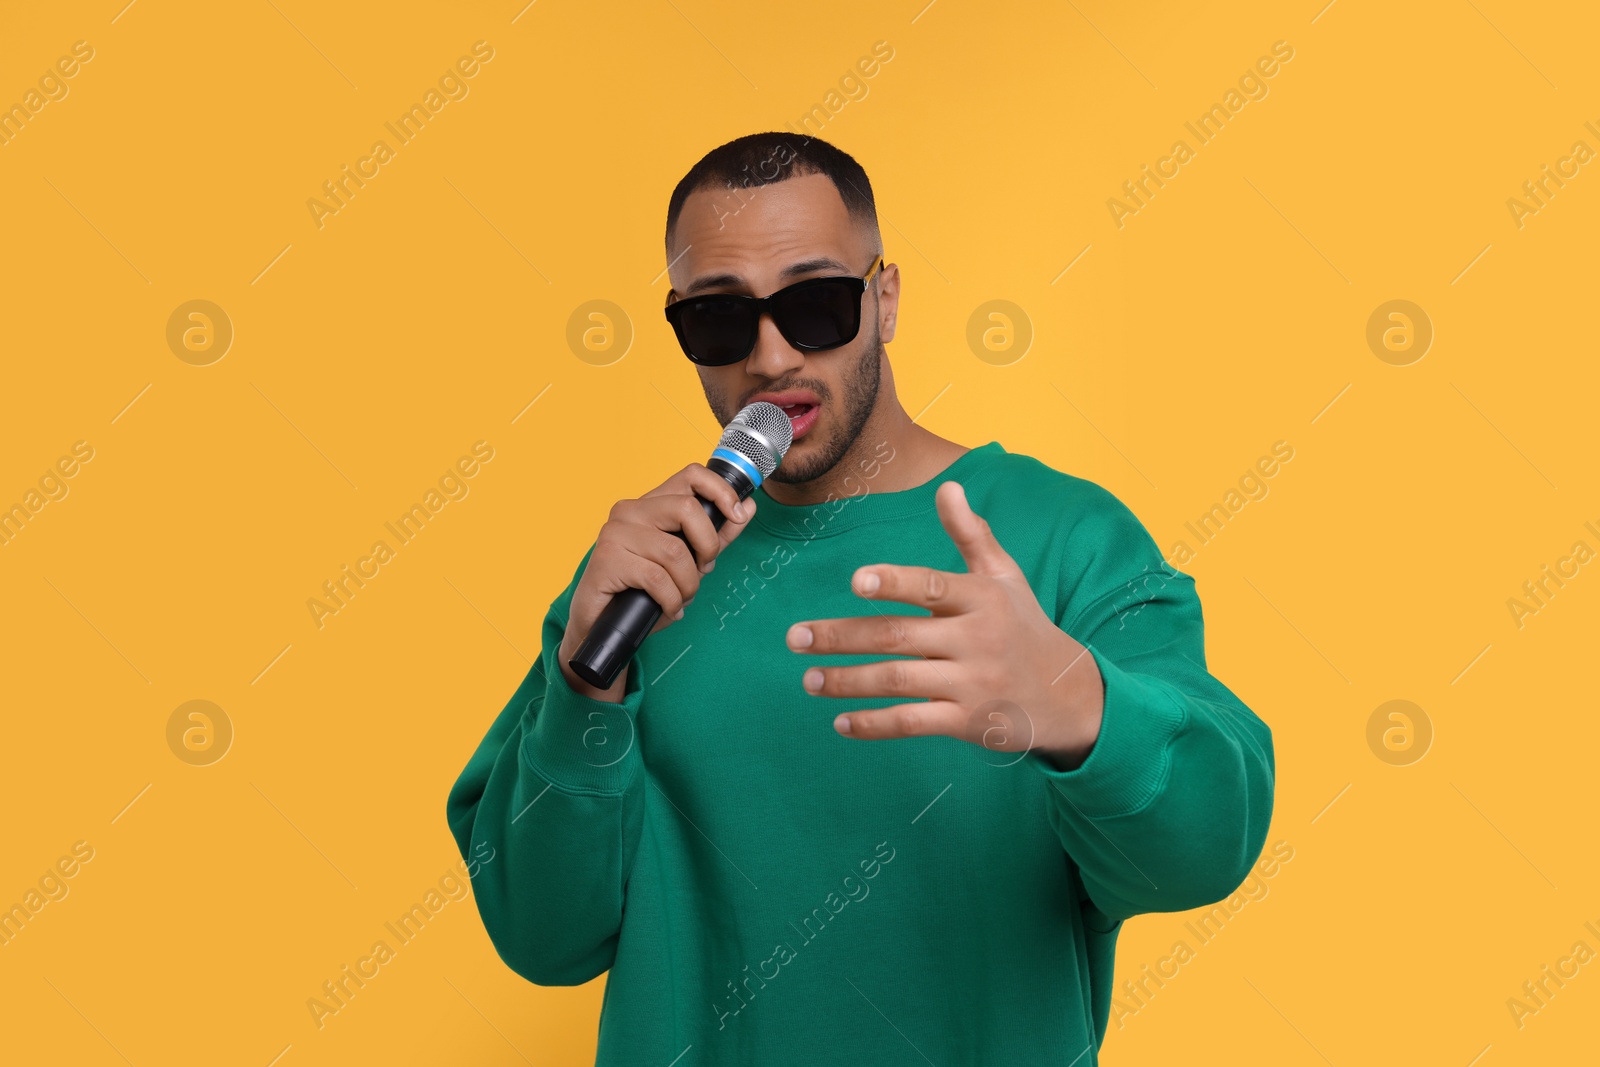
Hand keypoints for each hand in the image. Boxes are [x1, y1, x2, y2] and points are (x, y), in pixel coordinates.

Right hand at [558, 463, 754, 700]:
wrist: (602, 624)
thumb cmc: (644, 590)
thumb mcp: (689, 561)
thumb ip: (716, 534)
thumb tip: (748, 506)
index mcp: (650, 504)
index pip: (691, 475)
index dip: (721, 491)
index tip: (738, 513)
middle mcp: (630, 510)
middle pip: (687, 509)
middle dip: (707, 546)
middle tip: (703, 569)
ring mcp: (615, 532)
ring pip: (675, 552)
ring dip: (688, 585)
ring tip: (680, 598)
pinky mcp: (606, 559)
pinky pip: (656, 578)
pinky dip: (671, 600)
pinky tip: (667, 608)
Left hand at [785, 480, 1104, 769]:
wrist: (1068, 695)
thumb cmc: (1023, 626)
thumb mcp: (1005, 577)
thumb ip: (970, 534)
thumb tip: (947, 486)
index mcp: (981, 598)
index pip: (932, 587)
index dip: (895, 583)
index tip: (856, 581)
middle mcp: (976, 640)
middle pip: (898, 636)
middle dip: (842, 637)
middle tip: (794, 637)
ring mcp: (971, 683)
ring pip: (898, 681)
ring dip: (847, 681)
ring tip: (808, 679)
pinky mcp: (967, 721)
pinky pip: (913, 722)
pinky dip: (874, 725)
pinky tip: (840, 723)